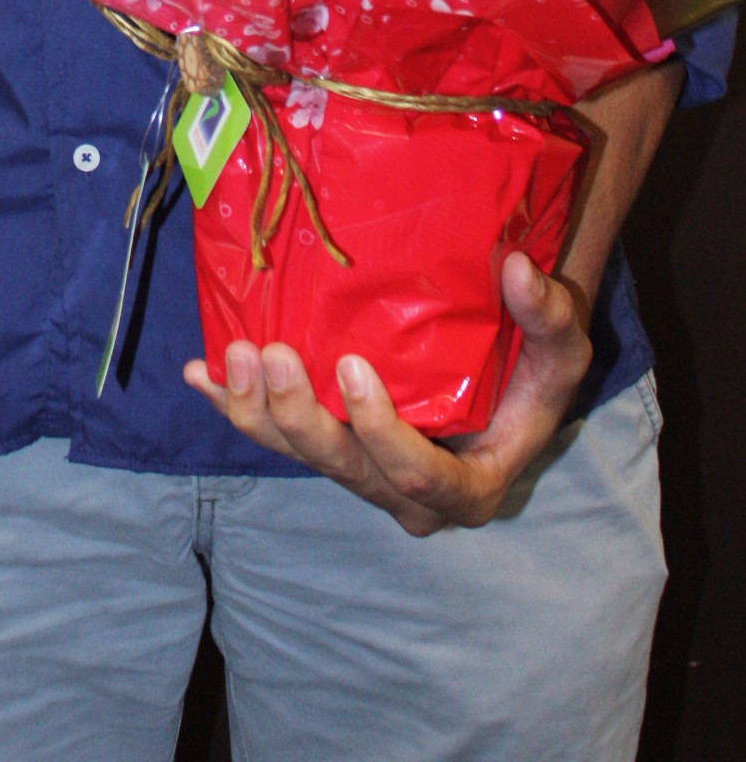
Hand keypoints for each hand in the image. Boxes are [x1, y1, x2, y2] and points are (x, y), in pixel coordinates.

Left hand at [182, 249, 591, 534]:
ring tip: (228, 357)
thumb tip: (519, 270)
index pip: (419, 476)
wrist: (505, 368)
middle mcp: (405, 492)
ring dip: (254, 410)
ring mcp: (361, 470)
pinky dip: (232, 403)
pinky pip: (273, 432)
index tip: (351, 367)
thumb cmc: (535, 364)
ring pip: (298, 454)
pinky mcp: (329, 443)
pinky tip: (199, 374)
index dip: (380, 431)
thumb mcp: (562, 349)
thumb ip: (549, 316)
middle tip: (269, 353)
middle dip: (297, 416)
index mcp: (467, 484)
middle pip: (341, 468)